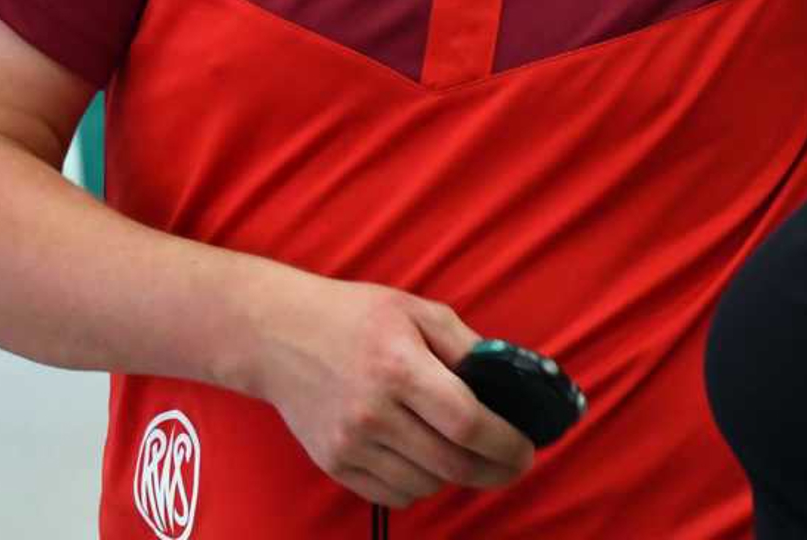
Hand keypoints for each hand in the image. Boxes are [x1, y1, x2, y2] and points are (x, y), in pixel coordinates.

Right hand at [240, 267, 536, 508]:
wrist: (278, 336)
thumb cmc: (356, 317)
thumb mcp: (419, 311)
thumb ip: (468, 346)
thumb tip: (510, 382)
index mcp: (400, 367)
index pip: (467, 423)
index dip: (505, 444)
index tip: (528, 450)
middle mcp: (373, 412)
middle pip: (451, 463)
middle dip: (495, 471)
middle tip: (515, 465)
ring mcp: (349, 444)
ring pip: (424, 485)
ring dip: (456, 477)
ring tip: (467, 454)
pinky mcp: (333, 463)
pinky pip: (391, 495)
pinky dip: (420, 486)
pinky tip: (428, 461)